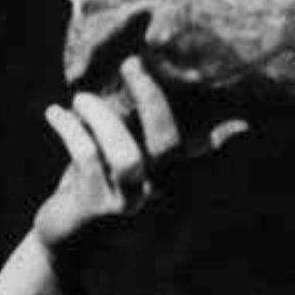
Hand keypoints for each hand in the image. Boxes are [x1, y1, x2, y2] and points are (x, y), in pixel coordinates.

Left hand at [32, 56, 248, 253]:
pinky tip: (54, 113)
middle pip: (168, 144)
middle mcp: (158, 188)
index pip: (200, 147)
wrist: (64, 233)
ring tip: (81, 97)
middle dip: (152, 99)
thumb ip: (131, 116)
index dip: (220, 132)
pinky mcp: (96, 209)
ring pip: (126, 156)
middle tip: (132, 62)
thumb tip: (137, 69)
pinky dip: (70, 130)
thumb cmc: (92, 179)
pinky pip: (87, 160)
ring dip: (103, 117)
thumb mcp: (114, 148)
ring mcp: (129, 202)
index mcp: (170, 171)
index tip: (241, 117)